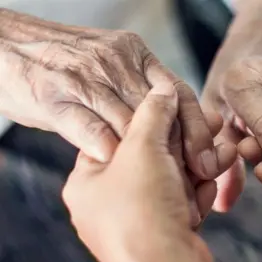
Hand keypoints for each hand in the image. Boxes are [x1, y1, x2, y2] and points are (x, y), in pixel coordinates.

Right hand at [0, 9, 225, 182]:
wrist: (8, 46)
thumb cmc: (68, 68)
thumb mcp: (114, 71)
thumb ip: (145, 97)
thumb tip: (182, 131)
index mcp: (135, 54)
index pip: (178, 92)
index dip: (198, 126)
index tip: (209, 157)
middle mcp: (115, 62)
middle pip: (161, 111)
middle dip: (182, 146)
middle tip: (197, 174)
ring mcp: (85, 77)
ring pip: (129, 121)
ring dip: (148, 157)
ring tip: (164, 184)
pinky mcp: (54, 95)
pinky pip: (87, 126)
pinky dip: (106, 148)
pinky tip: (119, 168)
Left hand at [63, 85, 231, 261]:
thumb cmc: (141, 214)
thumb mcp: (142, 149)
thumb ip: (153, 113)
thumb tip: (161, 88)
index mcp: (89, 180)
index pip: (120, 136)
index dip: (152, 118)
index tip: (177, 105)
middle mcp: (111, 200)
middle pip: (153, 156)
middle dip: (185, 141)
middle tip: (209, 122)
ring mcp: (139, 218)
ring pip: (174, 177)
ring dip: (200, 163)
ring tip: (223, 149)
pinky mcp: (165, 230)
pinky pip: (184, 199)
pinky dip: (201, 189)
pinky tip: (216, 177)